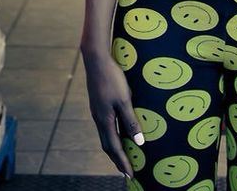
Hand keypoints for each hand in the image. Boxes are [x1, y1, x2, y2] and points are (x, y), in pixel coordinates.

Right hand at [81, 48, 144, 179]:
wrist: (96, 60)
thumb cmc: (112, 78)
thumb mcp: (125, 99)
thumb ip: (131, 121)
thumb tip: (139, 142)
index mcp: (105, 120)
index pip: (114, 148)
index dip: (123, 162)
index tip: (130, 175)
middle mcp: (99, 119)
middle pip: (107, 145)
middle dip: (117, 160)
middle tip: (126, 172)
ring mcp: (97, 111)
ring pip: (106, 136)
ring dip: (114, 148)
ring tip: (123, 156)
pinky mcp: (98, 104)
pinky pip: (105, 126)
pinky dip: (112, 136)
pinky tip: (118, 132)